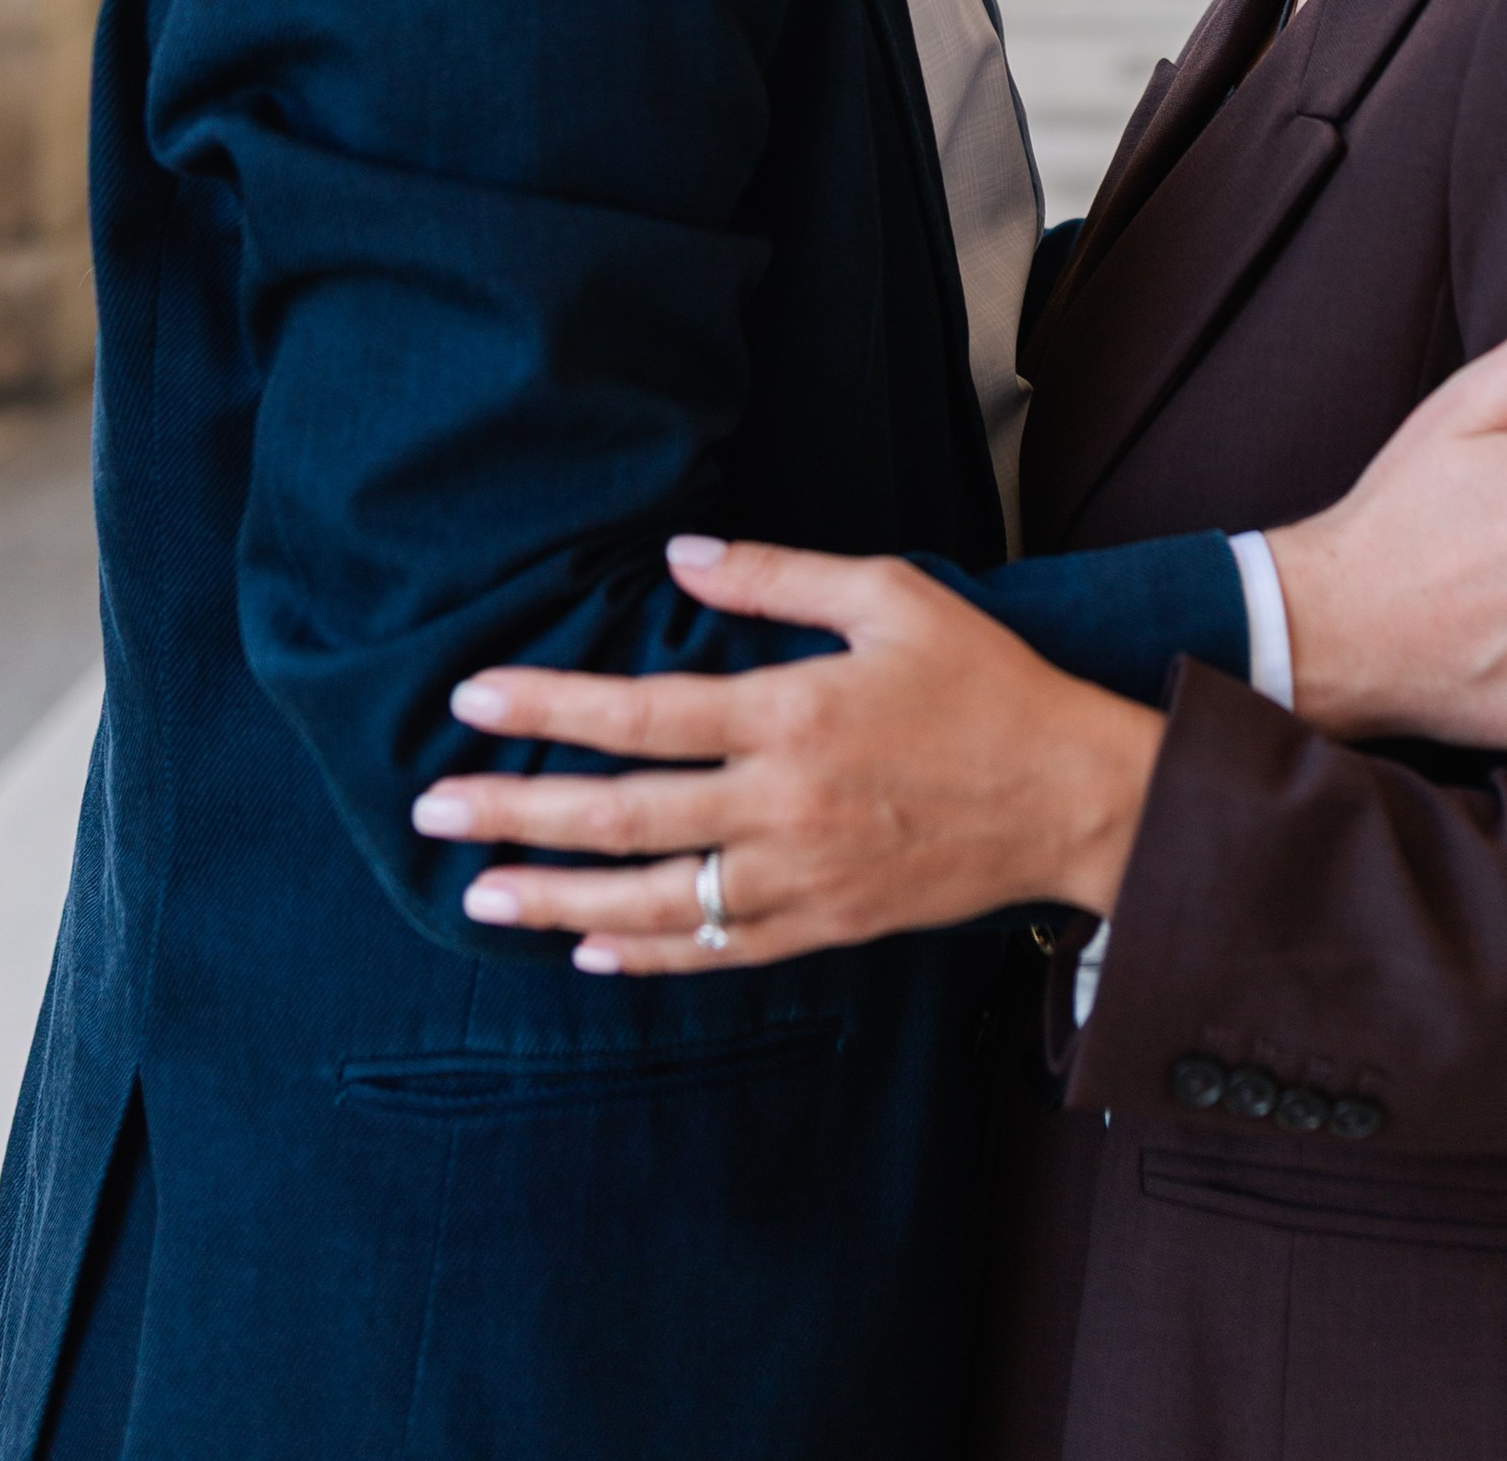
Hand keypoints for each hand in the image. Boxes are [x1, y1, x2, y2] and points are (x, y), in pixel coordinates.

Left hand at [409, 543, 1159, 975]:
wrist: (1073, 797)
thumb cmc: (986, 684)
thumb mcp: (893, 595)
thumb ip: (780, 574)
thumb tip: (681, 552)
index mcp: (793, 713)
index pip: (642, 714)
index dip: (548, 708)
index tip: (472, 701)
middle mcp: (784, 805)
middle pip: (624, 818)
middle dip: (517, 815)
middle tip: (433, 812)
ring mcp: (802, 878)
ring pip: (656, 901)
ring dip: (558, 902)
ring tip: (481, 897)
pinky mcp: (827, 927)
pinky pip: (720, 950)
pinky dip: (649, 954)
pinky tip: (592, 949)